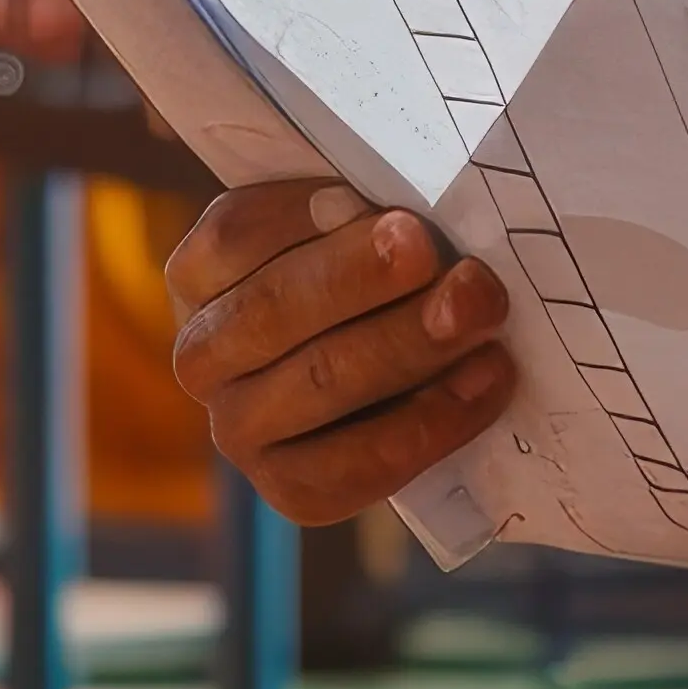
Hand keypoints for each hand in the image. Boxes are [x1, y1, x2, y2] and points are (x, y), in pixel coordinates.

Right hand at [162, 178, 517, 520]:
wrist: (398, 376)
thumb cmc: (374, 271)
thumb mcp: (352, 222)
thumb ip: (355, 203)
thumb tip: (385, 198)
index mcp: (200, 273)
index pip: (235, 234)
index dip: (305, 216)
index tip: (385, 207)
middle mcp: (203, 355)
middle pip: (273, 308)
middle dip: (364, 279)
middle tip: (440, 256)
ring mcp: (239, 431)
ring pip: (319, 381)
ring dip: (409, 343)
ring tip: (480, 310)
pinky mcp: (292, 491)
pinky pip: (359, 464)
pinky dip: (431, 419)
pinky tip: (487, 378)